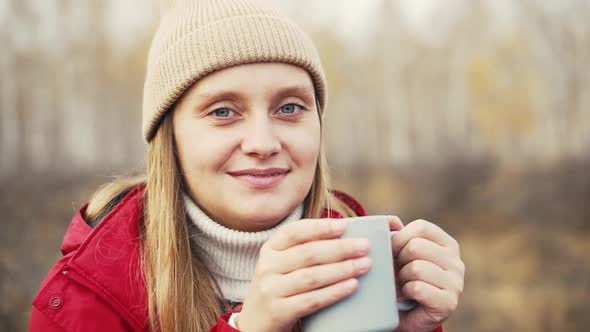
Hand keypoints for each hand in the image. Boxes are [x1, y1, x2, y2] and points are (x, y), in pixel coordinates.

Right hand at [238, 219, 372, 331]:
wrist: (255, 325)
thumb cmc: (279, 289)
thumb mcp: (282, 265)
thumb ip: (305, 250)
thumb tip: (347, 237)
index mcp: (270, 249)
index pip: (295, 232)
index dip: (320, 227)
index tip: (344, 225)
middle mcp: (267, 267)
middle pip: (308, 253)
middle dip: (340, 248)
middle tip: (365, 246)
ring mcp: (270, 290)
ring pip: (311, 276)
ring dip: (342, 269)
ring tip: (364, 265)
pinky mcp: (278, 312)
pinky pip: (311, 300)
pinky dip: (334, 292)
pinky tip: (352, 286)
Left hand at [391, 219, 464, 331]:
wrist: (409, 316)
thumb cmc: (404, 280)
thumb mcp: (401, 255)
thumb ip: (397, 235)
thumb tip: (390, 220)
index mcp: (448, 244)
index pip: (421, 227)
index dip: (400, 237)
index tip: (393, 251)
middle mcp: (456, 262)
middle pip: (415, 247)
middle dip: (398, 260)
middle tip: (398, 272)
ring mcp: (456, 283)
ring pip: (415, 267)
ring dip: (401, 278)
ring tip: (403, 285)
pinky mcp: (449, 302)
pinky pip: (417, 288)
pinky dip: (405, 292)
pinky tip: (408, 296)